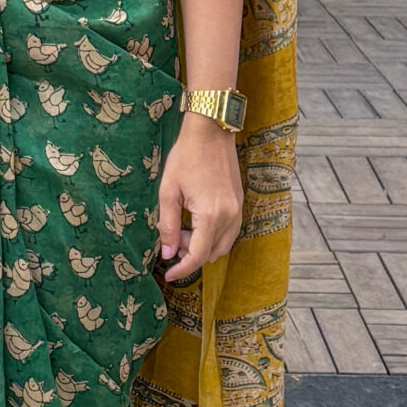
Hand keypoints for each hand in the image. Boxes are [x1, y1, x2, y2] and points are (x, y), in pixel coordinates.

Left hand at [156, 111, 242, 282]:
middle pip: (211, 253)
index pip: (197, 255)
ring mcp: (238, 210)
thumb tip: (167, 252)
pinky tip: (196, 224)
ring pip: (223, 246)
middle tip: (171, 239)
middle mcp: (229, 216)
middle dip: (189, 254)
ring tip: (182, 229)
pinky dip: (214, 237)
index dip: (182, 269)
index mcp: (210, 215)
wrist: (211, 132)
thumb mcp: (168, 191)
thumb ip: (167, 225)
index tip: (168, 274)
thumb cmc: (186, 157)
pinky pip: (230, 233)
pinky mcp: (240, 203)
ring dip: (202, 247)